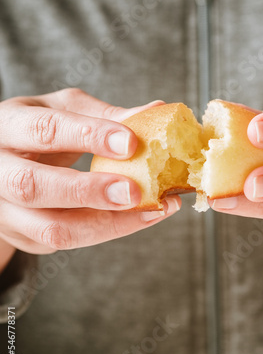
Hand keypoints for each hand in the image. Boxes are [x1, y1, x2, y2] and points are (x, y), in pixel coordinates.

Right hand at [0, 88, 179, 258]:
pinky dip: (107, 232)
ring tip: (153, 210)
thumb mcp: (64, 110)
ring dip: (107, 224)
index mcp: (7, 126)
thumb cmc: (40, 129)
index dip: (87, 135)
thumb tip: (156, 110)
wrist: (4, 163)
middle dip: (87, 191)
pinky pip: (66, 242)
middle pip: (31, 187)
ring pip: (50, 229)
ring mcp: (4, 211)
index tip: (131, 142)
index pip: (44, 130)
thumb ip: (105, 114)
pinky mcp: (23, 236)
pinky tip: (139, 218)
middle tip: (134, 191)